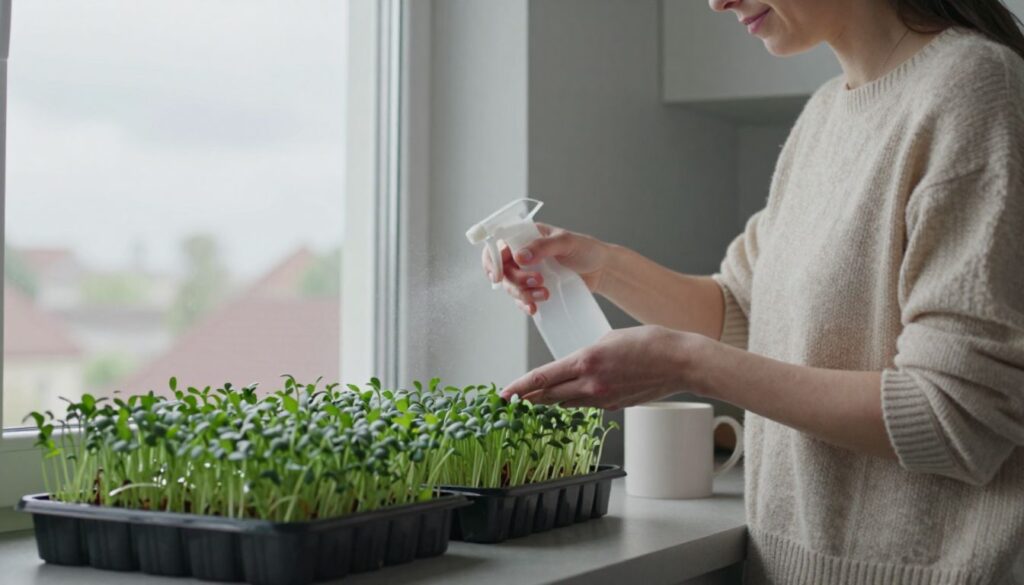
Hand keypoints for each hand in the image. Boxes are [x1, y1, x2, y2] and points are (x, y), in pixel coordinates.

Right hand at [481, 223, 610, 315]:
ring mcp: (528, 272)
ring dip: (523, 293)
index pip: (498, 244)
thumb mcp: (567, 242)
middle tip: (538, 281)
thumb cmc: (586, 249)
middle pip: (504, 270)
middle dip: (516, 280)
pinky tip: (534, 308)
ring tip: (545, 294)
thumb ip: (543, 247)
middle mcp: (523, 254)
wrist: (602, 270)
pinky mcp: (534, 289)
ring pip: (511, 286)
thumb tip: (520, 256)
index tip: (498, 274)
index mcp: (526, 236)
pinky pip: (521, 299)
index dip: (492, 259)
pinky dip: (525, 304)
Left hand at [500, 326, 706, 409]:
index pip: (542, 378)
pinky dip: (576, 399)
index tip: (503, 394)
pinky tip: (572, 396)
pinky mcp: (615, 406)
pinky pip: (587, 404)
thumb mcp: (609, 338)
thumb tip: (574, 367)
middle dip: (527, 399)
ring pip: (567, 401)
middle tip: (510, 402)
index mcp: (586, 362)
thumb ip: (587, 355)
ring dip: (550, 401)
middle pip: (549, 395)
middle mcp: (591, 384)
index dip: (519, 387)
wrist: (680, 362)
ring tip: (533, 401)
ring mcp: (604, 398)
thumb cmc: (650, 343)